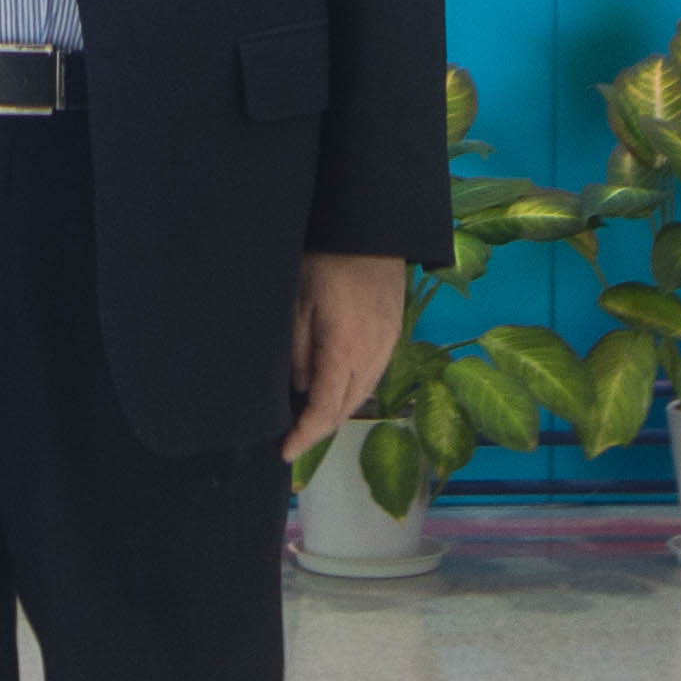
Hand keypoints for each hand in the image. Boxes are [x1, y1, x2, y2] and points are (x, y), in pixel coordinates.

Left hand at [282, 252, 409, 468]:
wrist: (370, 230)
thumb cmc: (325, 262)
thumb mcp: (296, 305)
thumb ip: (299, 353)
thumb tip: (302, 389)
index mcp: (344, 352)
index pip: (324, 411)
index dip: (304, 437)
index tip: (285, 451)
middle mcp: (372, 356)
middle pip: (346, 410)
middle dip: (319, 429)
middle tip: (293, 437)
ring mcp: (388, 345)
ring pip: (362, 395)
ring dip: (337, 411)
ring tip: (310, 416)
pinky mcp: (394, 334)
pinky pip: (374, 376)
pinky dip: (353, 391)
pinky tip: (335, 387)